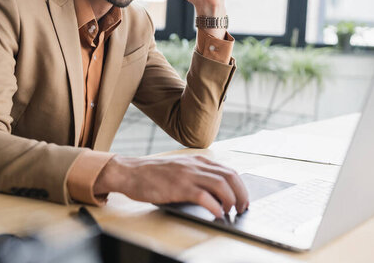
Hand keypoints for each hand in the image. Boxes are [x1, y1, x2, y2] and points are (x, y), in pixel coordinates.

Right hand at [93, 155, 248, 217]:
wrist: (130, 172)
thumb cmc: (152, 174)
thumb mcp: (179, 168)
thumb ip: (196, 174)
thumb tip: (216, 193)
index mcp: (197, 160)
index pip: (228, 170)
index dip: (240, 186)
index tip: (243, 198)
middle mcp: (195, 165)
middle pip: (229, 176)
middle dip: (241, 194)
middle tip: (242, 207)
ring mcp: (187, 175)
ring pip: (220, 184)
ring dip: (231, 200)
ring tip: (231, 212)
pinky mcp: (178, 187)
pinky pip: (204, 196)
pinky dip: (214, 206)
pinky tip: (216, 214)